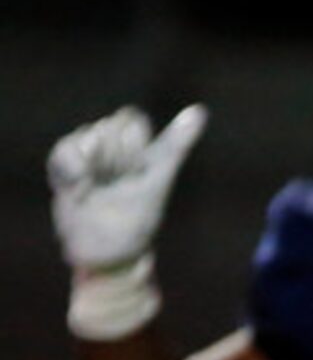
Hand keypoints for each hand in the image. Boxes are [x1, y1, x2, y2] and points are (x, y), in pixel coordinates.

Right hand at [49, 104, 206, 272]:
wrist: (105, 250)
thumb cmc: (137, 220)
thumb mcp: (158, 180)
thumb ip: (175, 145)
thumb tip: (200, 109)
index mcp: (143, 152)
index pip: (133, 121)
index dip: (132, 144)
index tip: (137, 169)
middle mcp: (116, 150)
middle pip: (108, 127)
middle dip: (113, 157)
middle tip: (117, 183)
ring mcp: (90, 157)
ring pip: (86, 136)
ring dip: (93, 164)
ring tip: (97, 187)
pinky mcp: (67, 167)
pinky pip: (64, 151)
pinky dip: (71, 170)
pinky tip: (79, 189)